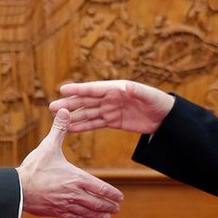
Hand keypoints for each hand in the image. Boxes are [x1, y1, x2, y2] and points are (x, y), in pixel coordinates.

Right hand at [17, 109, 123, 217]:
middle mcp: (73, 193)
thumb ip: (59, 129)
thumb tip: (65, 111)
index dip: (111, 193)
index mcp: (75, 178)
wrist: (17, 188)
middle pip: (96, 202)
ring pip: (87, 212)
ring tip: (108, 216)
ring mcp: (65, 204)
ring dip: (99, 214)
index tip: (120, 197)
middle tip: (117, 209)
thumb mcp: (48, 146)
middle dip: (108, 206)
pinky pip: (74, 217)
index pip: (100, 188)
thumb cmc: (34, 167)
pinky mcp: (55, 211)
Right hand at [49, 79, 173, 134]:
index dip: (78, 90)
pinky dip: (83, 126)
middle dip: (69, 104)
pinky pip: (95, 123)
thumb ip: (136, 91)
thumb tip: (126, 87)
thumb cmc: (157, 102)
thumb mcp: (148, 96)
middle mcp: (109, 98)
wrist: (165, 117)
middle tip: (52, 107)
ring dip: (73, 116)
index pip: (93, 89)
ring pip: (87, 113)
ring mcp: (110, 110)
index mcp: (115, 88)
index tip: (62, 90)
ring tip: (58, 121)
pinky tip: (72, 129)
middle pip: (85, 101)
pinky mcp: (113, 121)